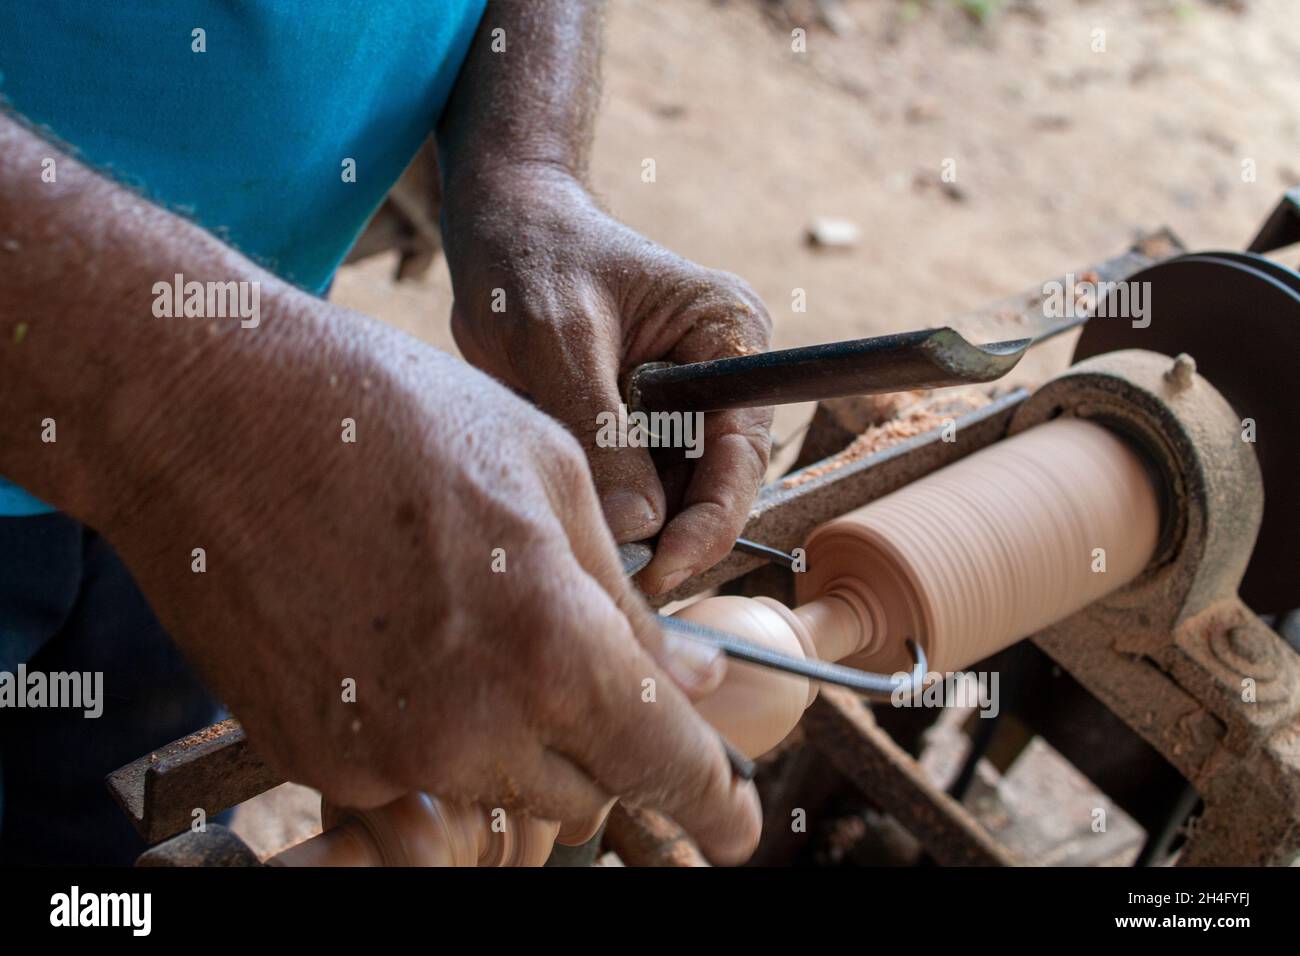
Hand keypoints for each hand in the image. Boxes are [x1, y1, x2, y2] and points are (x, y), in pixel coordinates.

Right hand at [97, 300, 759, 862]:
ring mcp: (386, 757)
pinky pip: (416, 779)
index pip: (660, 762)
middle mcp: (472, 728)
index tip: (735, 826)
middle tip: (580, 667)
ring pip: (503, 788)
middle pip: (587, 788)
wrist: (212, 416)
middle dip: (607, 742)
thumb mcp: (549, 476)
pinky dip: (434, 729)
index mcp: (551, 646)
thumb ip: (626, 597)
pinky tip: (399, 638)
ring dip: (518, 736)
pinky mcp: (317, 763)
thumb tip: (686, 676)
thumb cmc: (391, 417)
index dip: (709, 801)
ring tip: (470, 626)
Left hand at [442, 166, 774, 594]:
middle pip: (716, 484)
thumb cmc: (533, 258)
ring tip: (589, 549)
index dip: (710, 521)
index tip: (663, 568)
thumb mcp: (558, 340)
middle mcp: (721, 373)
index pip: (740, 451)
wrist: (500, 225)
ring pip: (677, 494)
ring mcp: (684, 399)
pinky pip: (639, 483)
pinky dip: (612, 508)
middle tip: (619, 582)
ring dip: (640, 528)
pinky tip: (577, 517)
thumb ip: (600, 431)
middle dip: (672, 536)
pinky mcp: (644, 420)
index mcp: (729, 335)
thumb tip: (638, 529)